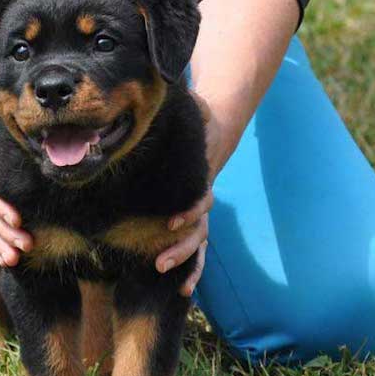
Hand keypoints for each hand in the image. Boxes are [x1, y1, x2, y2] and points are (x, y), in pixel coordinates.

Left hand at [156, 92, 221, 295]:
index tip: (173, 221)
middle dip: (180, 247)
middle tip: (160, 263)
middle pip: (196, 229)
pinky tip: (184, 289)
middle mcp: (201, 198)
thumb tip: (177, 86)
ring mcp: (200, 212)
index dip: (189, 211)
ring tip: (175, 283)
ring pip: (198, 243)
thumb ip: (191, 108)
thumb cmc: (197, 120)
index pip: (198, 199)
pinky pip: (196, 248)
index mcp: (199, 176)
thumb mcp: (195, 111)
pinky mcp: (193, 220)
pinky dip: (192, 268)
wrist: (214, 131)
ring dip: (187, 263)